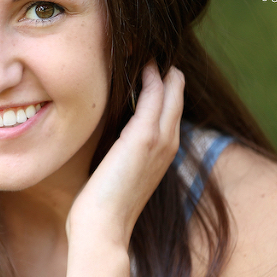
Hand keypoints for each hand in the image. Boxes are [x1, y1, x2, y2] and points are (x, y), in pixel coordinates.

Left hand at [67, 62, 184, 245]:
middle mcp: (167, 145)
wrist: (102, 228)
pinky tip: (143, 63)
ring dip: (159, 69)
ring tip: (149, 48)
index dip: (162, 88)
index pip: (168, 112)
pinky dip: (150, 77)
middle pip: (175, 97)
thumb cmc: (101, 206)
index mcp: (160, 154)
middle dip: (165, 73)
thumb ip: (118, 154)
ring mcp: (159, 141)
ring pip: (168, 93)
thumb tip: (108, 143)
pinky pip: (153, 96)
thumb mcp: (114, 174)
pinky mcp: (144, 137)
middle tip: (151, 48)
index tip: (149, 67)